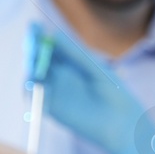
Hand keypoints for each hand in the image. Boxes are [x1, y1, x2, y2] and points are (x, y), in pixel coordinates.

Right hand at [33, 25, 154, 153]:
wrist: (123, 127)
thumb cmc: (116, 95)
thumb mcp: (97, 70)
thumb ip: (76, 53)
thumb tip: (52, 33)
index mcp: (74, 61)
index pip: (51, 45)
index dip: (40, 35)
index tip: (33, 27)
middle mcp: (61, 74)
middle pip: (39, 58)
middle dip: (33, 51)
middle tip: (32, 48)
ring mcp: (55, 90)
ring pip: (35, 76)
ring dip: (31, 70)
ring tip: (36, 68)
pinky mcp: (52, 108)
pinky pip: (35, 96)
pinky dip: (31, 89)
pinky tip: (36, 85)